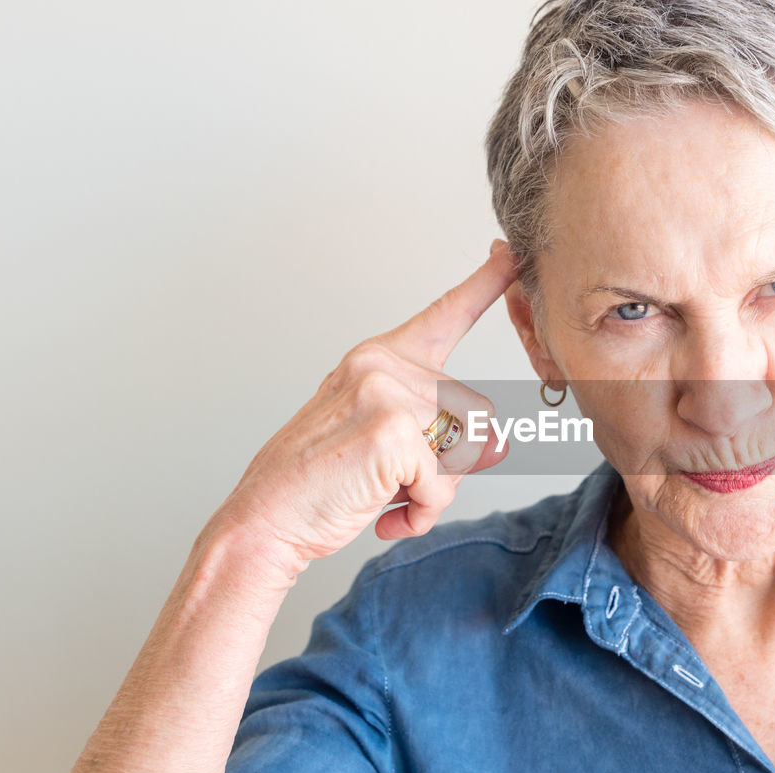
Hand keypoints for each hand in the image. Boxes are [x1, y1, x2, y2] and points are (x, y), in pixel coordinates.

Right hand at [204, 240, 517, 570]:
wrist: (265, 519)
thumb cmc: (319, 483)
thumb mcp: (379, 436)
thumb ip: (431, 426)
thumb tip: (495, 443)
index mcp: (379, 358)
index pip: (445, 315)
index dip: (486, 283)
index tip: (509, 251)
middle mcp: (383, 365)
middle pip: (475, 415)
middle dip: (448, 463)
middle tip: (393, 481)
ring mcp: (388, 394)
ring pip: (466, 451)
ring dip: (435, 490)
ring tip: (384, 493)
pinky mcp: (392, 432)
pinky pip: (442, 485)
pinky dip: (419, 511)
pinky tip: (380, 512)